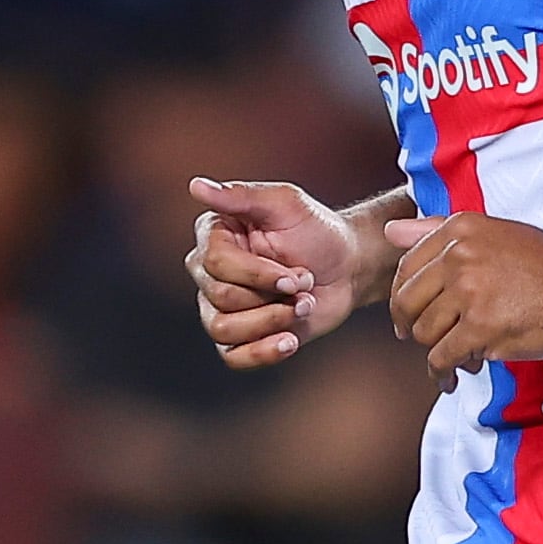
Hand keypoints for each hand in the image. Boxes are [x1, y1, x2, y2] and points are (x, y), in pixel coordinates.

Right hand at [189, 178, 379, 369]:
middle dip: (271, 296)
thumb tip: (195, 186)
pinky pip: (232, 357)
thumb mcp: (285, 204)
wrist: (347, 267)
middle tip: (304, 284)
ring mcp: (222, 307)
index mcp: (214, 236)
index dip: (258, 273)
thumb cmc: (316, 230)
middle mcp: (209, 273)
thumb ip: (240, 196)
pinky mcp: (241, 336)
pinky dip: (262, 353)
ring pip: (223, 329)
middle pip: (220, 297)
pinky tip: (291, 341)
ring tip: (303, 306)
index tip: (298, 273)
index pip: (215, 263)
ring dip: (271, 322)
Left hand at [385, 213, 542, 386]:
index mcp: (458, 230)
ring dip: (436, 352)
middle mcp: (458, 257)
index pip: (405, 269)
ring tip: (458, 356)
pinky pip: (443, 358)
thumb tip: (389, 232)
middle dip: (411, 328)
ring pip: (425, 334)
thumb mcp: (491, 232)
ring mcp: (470, 293)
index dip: (402, 299)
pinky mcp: (483, 328)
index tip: (408, 315)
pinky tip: (456, 376)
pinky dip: (445, 372)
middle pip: (408, 304)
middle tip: (424, 341)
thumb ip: (436, 230)